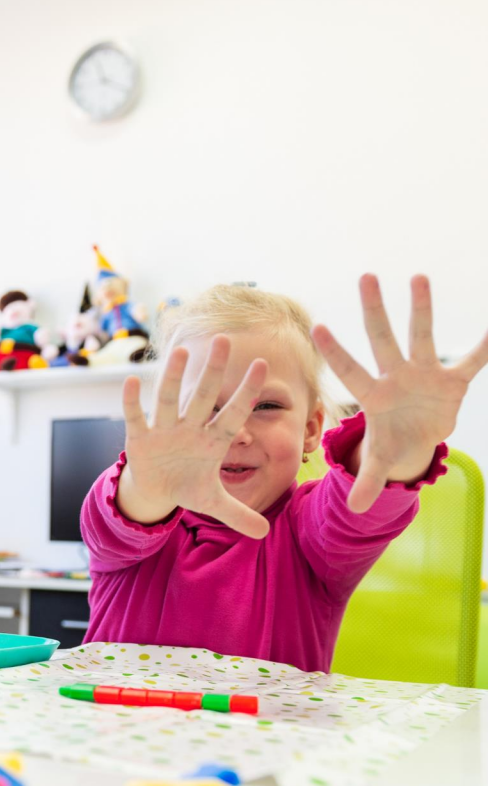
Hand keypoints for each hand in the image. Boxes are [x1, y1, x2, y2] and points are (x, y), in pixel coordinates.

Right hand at [117, 334, 270, 537]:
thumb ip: (239, 514)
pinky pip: (135, 417)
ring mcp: (164, 430)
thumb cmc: (187, 485)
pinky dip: (132, 401)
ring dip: (173, 377)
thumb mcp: (213, 503)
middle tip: (225, 340)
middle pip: (203, 396)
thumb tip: (266, 533)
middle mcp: (189, 428)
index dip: (247, 393)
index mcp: (211, 441)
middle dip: (213, 371)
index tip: (264, 366)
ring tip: (180, 351)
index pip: (233, 413)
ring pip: (169, 400)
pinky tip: (132, 380)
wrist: (155, 489)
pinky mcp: (140, 438)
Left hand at [312, 274, 487, 512]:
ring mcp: (424, 374)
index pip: (350, 371)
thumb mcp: (381, 461)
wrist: (418, 436)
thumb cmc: (392, 442)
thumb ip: (369, 479)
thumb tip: (355, 509)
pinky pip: (470, 360)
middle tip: (365, 277)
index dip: (335, 353)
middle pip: (382, 340)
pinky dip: (483, 346)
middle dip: (374, 311)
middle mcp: (396, 376)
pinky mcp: (452, 380)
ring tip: (417, 277)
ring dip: (421, 309)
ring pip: (421, 336)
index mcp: (374, 395)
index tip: (315, 328)